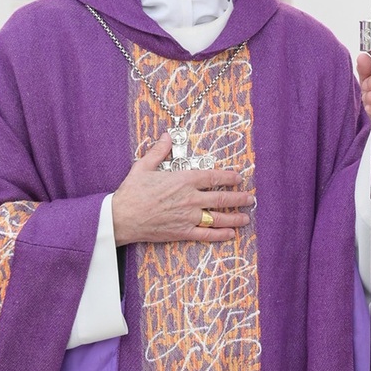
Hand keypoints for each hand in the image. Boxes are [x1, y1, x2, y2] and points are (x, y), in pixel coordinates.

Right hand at [112, 134, 253, 245]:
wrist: (121, 217)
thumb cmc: (131, 191)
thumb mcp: (144, 166)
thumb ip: (159, 151)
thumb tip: (167, 135)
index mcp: (184, 180)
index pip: (213, 177)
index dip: (229, 177)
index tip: (239, 178)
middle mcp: (190, 198)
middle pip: (221, 198)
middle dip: (239, 198)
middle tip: (250, 198)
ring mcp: (188, 217)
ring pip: (218, 217)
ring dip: (235, 217)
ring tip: (246, 217)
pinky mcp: (182, 232)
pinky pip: (206, 234)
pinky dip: (220, 235)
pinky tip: (230, 234)